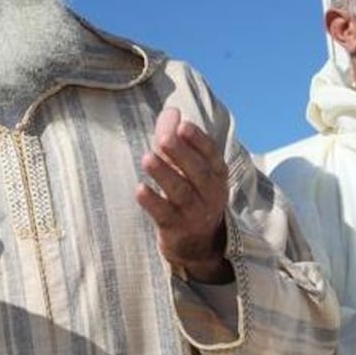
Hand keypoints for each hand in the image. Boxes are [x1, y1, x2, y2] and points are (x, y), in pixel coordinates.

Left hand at [135, 107, 232, 282]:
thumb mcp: (189, 166)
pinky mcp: (176, 229)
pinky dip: (152, 202)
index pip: (211, 155)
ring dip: (164, 174)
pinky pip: (164, 215)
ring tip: (147, 158)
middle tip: (164, 137)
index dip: (198, 140)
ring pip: (180, 192)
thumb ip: (176, 138)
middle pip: (197, 172)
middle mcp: (209, 194)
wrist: (199, 244)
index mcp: (216, 174)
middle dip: (181, 153)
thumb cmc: (191, 193)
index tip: (183, 125)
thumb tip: (171, 111)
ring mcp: (194, 213)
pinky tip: (139, 189)